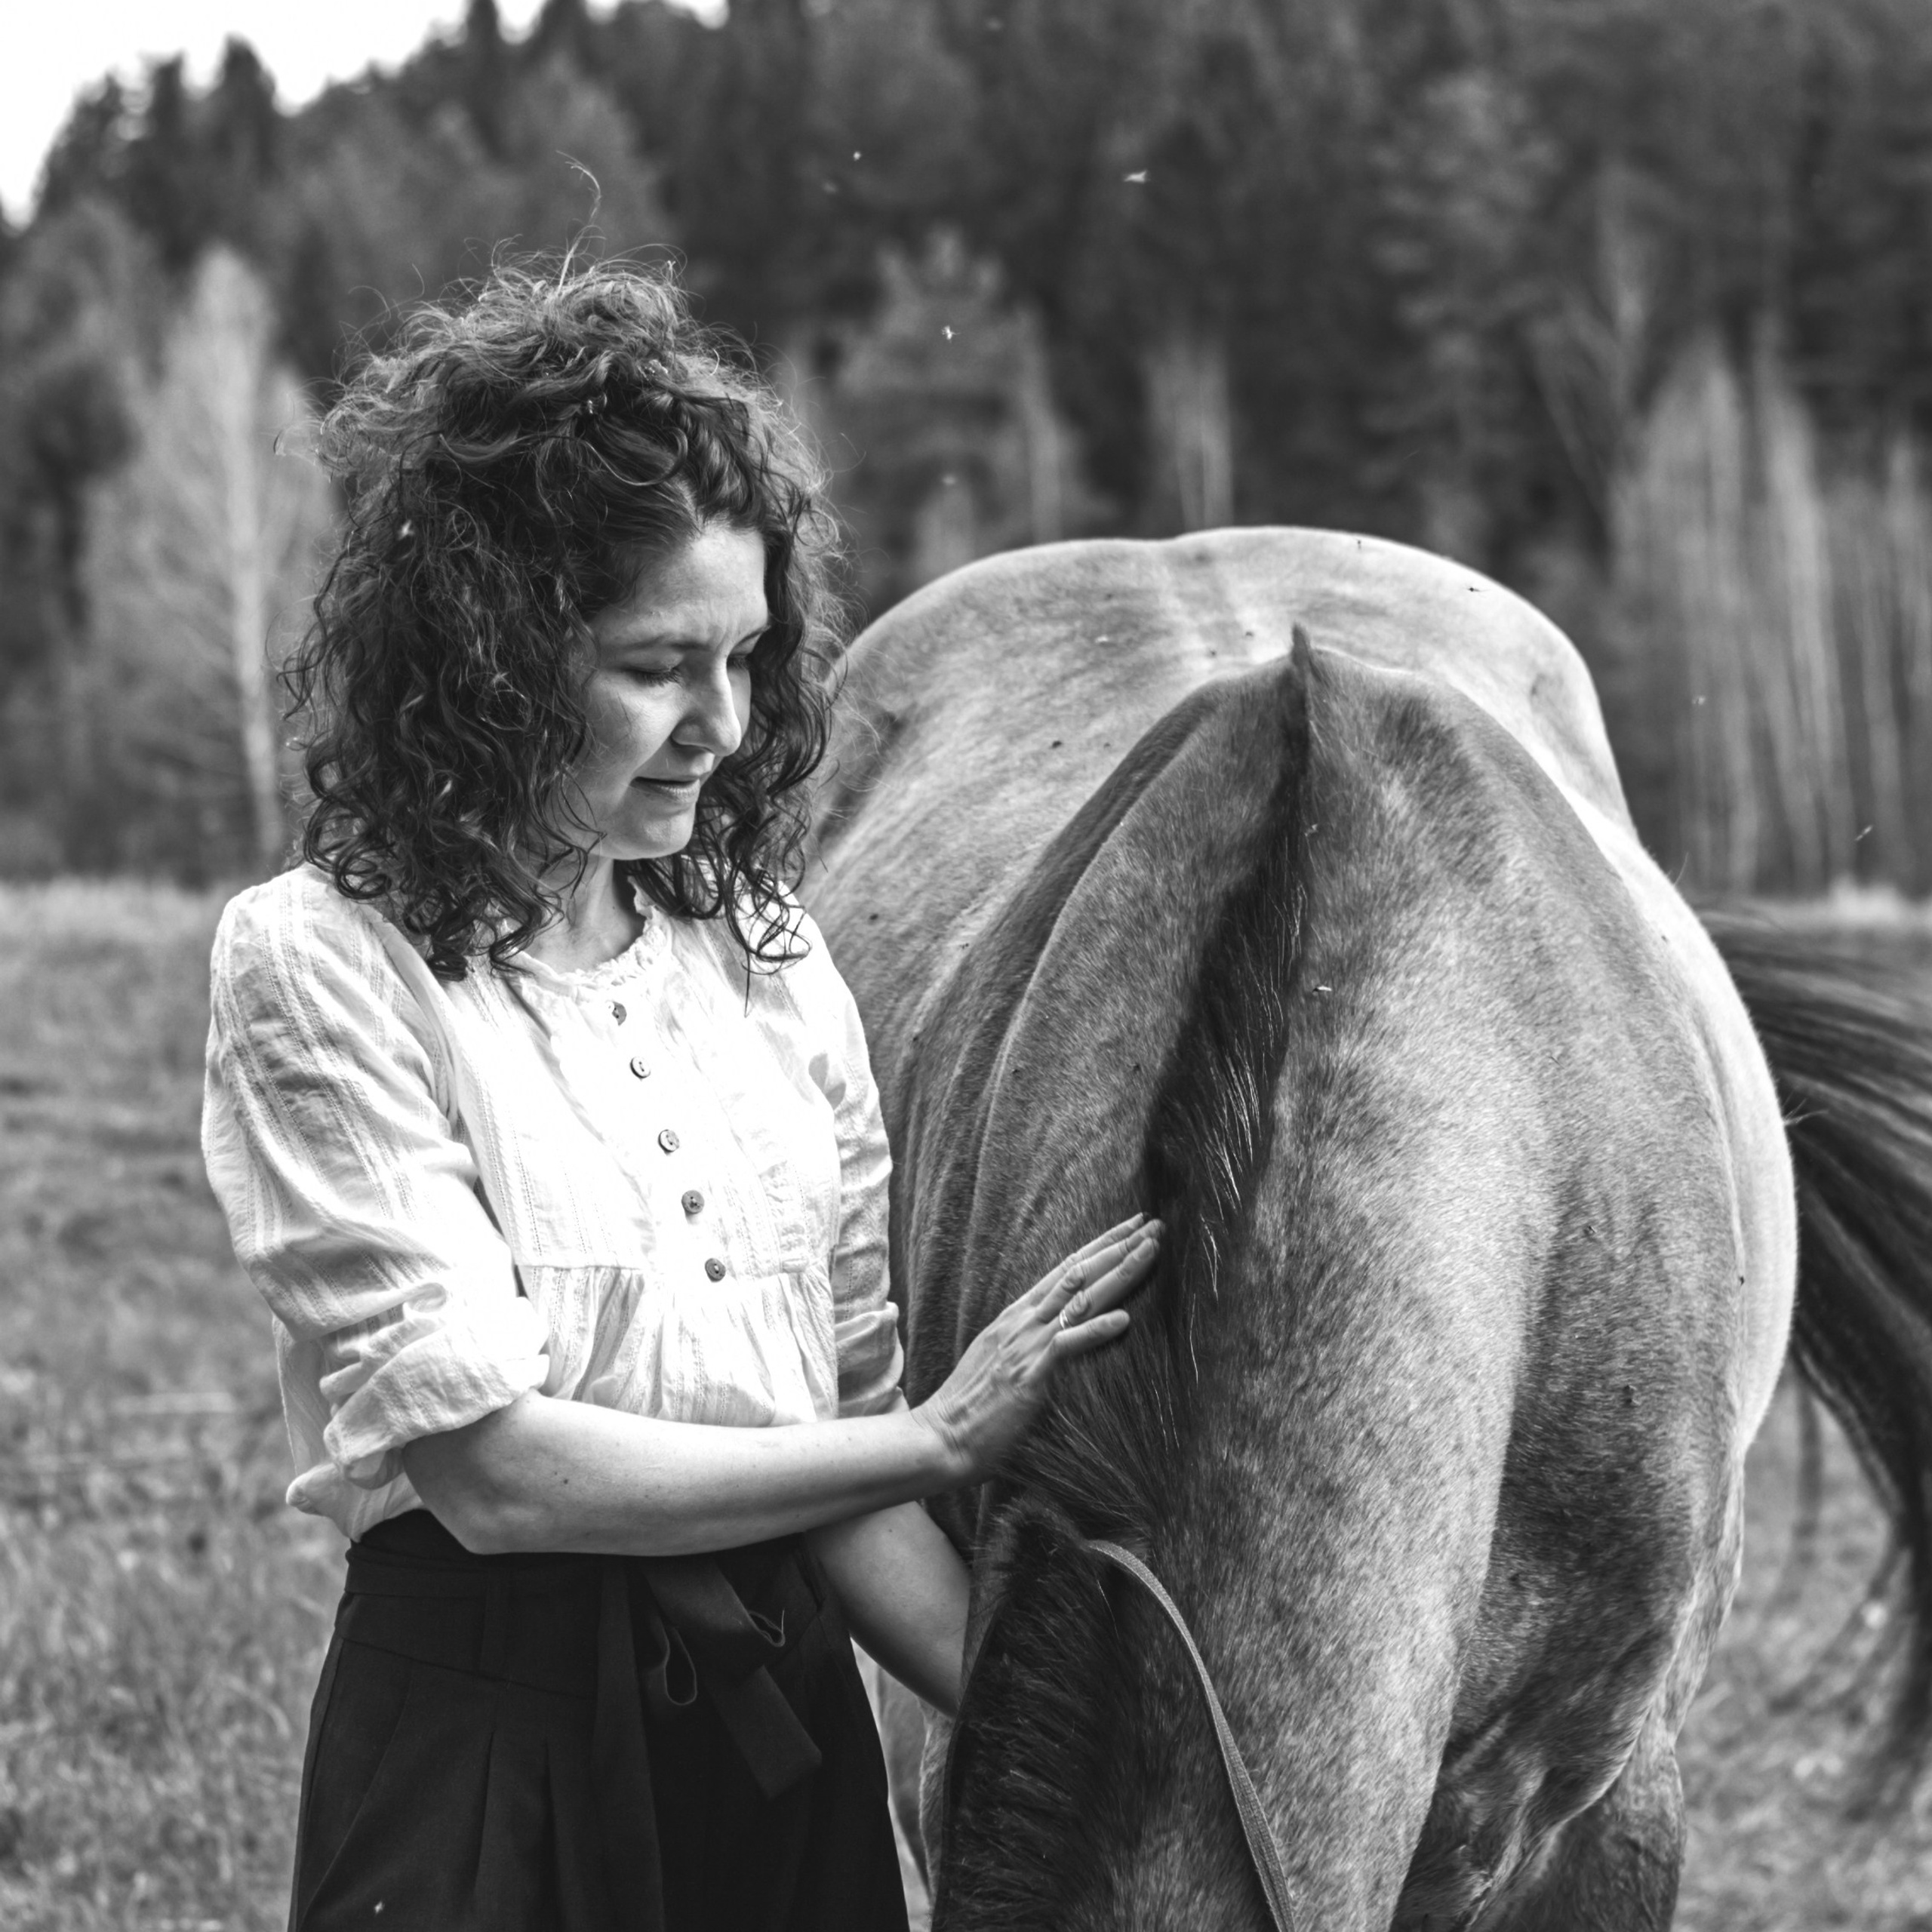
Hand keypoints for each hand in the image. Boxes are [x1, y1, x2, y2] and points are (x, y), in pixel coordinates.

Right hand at [915, 1214, 1161, 1482]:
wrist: (942, 1435)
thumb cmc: (970, 1405)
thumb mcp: (999, 1357)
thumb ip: (1025, 1338)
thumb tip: (1055, 1331)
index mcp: (1017, 1315)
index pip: (1066, 1269)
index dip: (1100, 1245)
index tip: (1130, 1227)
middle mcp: (1024, 1320)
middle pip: (1079, 1272)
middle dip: (1119, 1246)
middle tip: (1154, 1224)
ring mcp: (1026, 1343)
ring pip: (1080, 1297)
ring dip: (1119, 1272)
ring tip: (1150, 1250)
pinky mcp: (1030, 1374)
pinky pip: (1067, 1345)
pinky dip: (1096, 1330)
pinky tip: (1125, 1319)